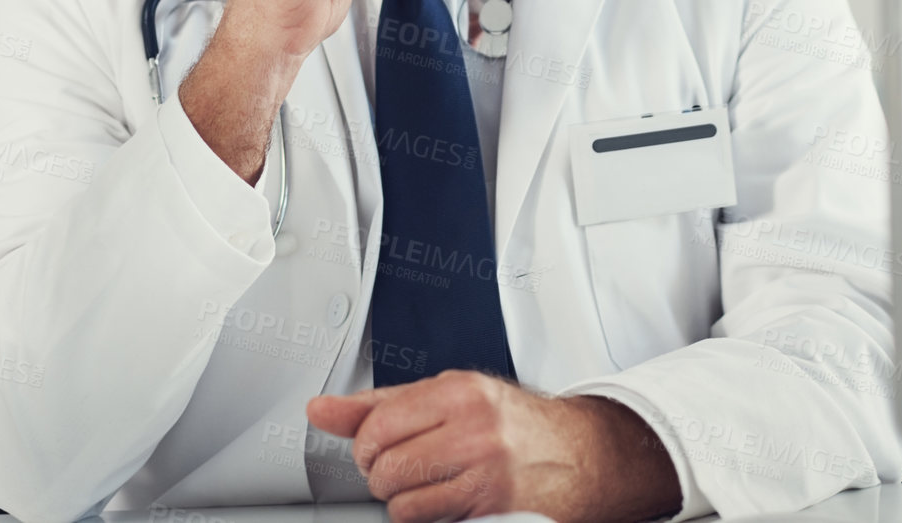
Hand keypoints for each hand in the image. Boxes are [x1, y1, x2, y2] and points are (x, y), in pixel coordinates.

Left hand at [306, 370, 681, 522]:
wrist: (581, 453)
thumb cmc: (511, 423)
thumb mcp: (448, 395)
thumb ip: (379, 404)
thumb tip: (320, 410)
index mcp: (457, 391)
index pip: (375, 425)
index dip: (366, 446)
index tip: (377, 449)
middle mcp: (473, 428)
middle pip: (385, 468)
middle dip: (386, 476)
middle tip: (407, 468)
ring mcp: (487, 473)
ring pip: (403, 503)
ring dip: (408, 502)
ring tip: (433, 484)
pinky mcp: (497, 511)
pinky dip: (432, 519)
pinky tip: (452, 502)